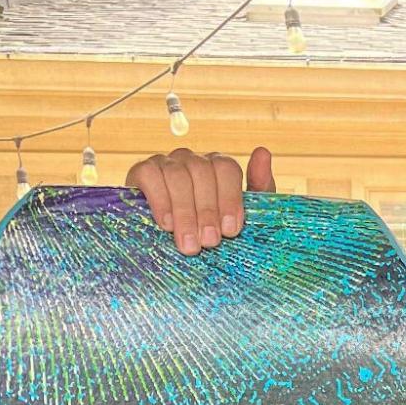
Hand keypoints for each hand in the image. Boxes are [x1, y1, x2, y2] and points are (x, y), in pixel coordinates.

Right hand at [123, 146, 275, 253]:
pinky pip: (150, 175)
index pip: (226, 168)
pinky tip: (166, 224)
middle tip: (209, 242)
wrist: (176, 252)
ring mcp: (166, 163)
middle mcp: (192, 160)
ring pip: (177, 175)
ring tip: (189, 243)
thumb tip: (263, 152)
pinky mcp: (142, 172)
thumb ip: (259, 187)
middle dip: (207, 210)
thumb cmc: (213, 232)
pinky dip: (159, 200)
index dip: (230, 199)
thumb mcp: (243, 217)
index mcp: (218, 167)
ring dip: (185, 212)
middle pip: (201, 171)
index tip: (231, 230)